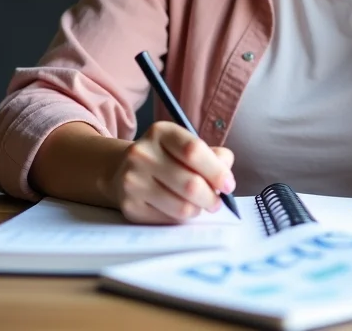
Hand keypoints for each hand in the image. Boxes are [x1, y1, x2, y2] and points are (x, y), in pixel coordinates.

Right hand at [111, 121, 235, 223]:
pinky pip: (168, 219)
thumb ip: (212, 155)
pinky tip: (180, 208)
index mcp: (161, 132)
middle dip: (212, 197)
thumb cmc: (166, 157)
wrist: (123, 170)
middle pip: (190, 183)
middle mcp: (142, 154)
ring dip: (198, 209)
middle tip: (218, 202)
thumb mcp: (185, 145)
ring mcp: (132, 181)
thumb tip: (226, 175)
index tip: (229, 184)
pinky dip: (181, 218)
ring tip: (200, 205)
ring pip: (182, 206)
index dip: (217, 171)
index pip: (194, 151)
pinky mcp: (129, 206)